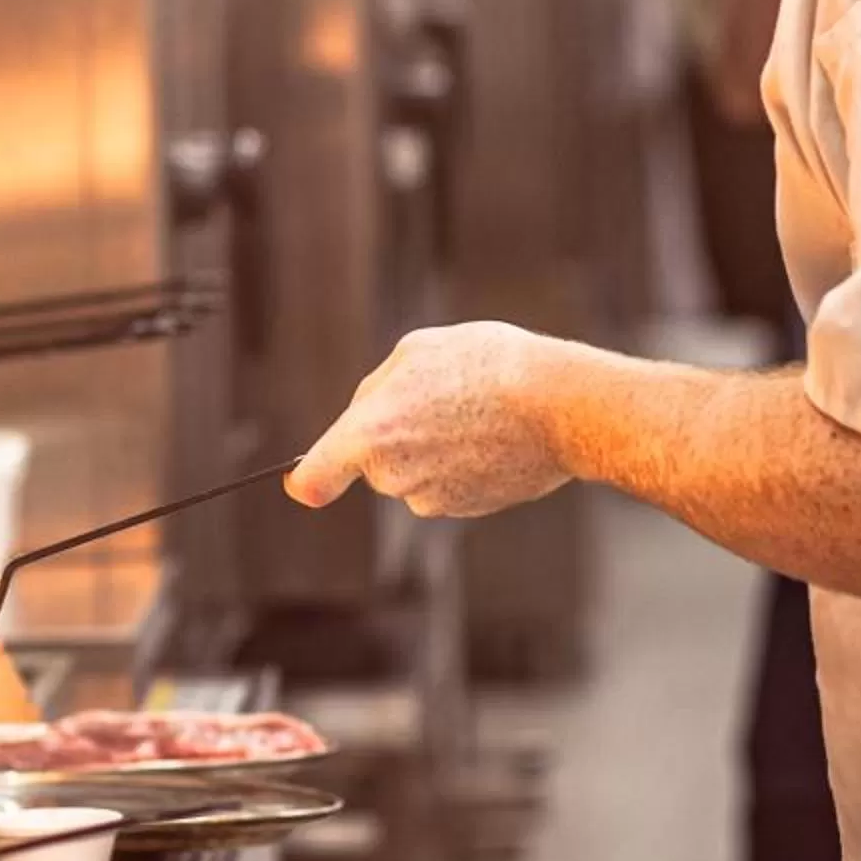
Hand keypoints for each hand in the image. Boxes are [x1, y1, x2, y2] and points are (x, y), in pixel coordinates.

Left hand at [288, 323, 577, 518]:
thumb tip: (367, 416)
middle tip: (438, 395)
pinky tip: (492, 433)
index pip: (313, 480)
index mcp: (369, 435)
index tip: (301, 481)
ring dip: (431, 445)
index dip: (306, 480)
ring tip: (474, 410)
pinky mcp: (467, 509)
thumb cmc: (486, 367)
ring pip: (413, 470)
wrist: (559, 407)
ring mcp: (432, 499)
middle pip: (373, 458)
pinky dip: (462, 462)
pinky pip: (448, 483)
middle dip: (394, 431)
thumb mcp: (417, 351)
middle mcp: (393, 477)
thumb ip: (377, 388)